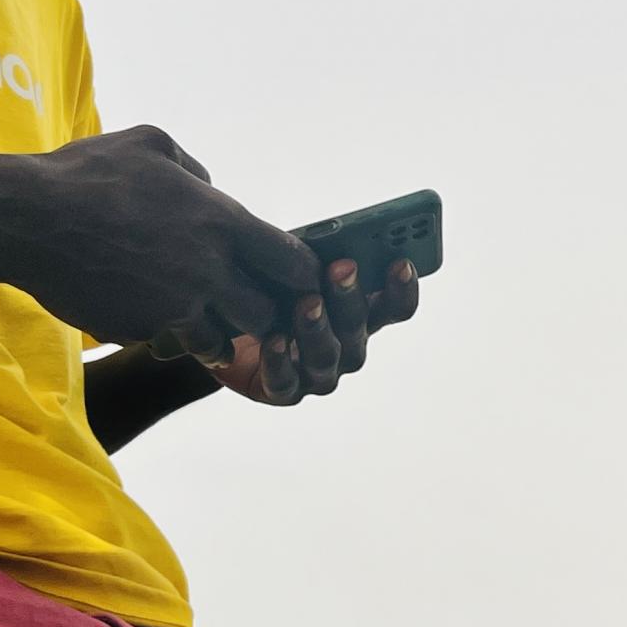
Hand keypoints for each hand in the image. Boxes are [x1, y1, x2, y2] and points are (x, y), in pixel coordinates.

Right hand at [7, 127, 315, 349]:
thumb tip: (210, 188)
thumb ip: (194, 169)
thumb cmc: (86, 174)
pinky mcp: (141, 331)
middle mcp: (207, 271)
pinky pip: (171, 344)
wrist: (26, 221)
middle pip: (265, 312)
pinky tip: (152, 313)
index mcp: (219, 222)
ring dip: (217, 331)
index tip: (298, 278)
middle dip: (261, 310)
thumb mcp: (150, 144)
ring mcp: (175, 308)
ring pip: (221, 340)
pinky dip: (170, 336)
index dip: (301, 273)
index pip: (290, 260)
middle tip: (245, 300)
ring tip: (200, 316)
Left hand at [201, 254, 422, 405]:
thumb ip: (314, 255)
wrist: (225, 325)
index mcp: (360, 313)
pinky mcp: (283, 391)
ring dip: (318, 328)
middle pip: (360, 328)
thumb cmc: (267, 288)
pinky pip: (285, 381)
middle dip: (351, 297)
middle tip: (343, 267)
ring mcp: (317, 373)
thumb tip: (331, 234)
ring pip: (326, 357)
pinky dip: (279, 360)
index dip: (401, 288)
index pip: (394, 306)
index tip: (400, 262)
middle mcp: (346, 347)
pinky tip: (274, 339)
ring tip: (307, 303)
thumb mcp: (291, 265)